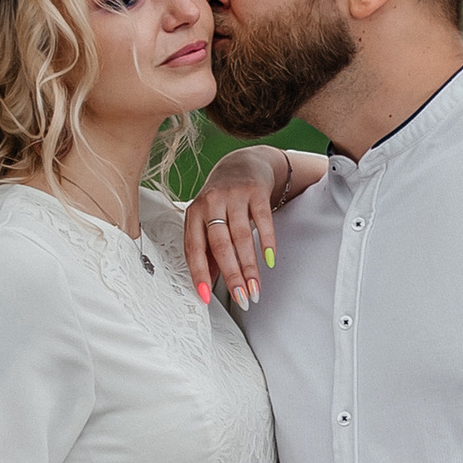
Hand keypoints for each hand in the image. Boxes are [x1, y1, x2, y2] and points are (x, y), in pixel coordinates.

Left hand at [182, 149, 287, 311]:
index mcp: (194, 214)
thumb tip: (206, 284)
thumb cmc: (222, 198)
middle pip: (220, 245)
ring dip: (249, 267)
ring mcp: (233, 196)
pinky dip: (267, 242)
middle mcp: (211, 203)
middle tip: (241, 299)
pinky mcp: (255, 191)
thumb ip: (207, 250)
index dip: (199, 274)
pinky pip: (263, 220)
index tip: (205, 296)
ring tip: (255, 289)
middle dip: (231, 275)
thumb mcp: (207, 220)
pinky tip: (269, 261)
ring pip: (241, 237)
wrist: (243, 163)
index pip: (194, 248)